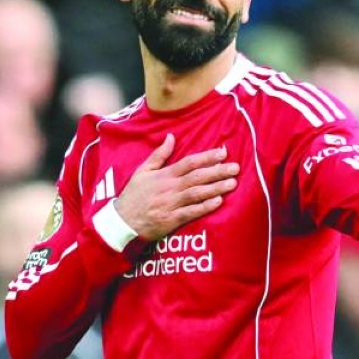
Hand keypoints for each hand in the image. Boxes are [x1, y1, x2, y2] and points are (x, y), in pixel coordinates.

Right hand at [113, 134, 238, 242]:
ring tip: (232, 183)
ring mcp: (171, 204)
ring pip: (197, 193)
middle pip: (197, 177)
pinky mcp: (171, 220)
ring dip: (215, 188)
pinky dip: (204, 207)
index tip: (223, 152)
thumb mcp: (142, 171)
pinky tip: (218, 202)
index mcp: (164, 175)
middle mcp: (169, 188)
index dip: (207, 157)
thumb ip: (159, 155)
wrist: (122, 222)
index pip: (189, 162)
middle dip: (217, 171)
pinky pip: (191, 212)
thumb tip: (171, 137)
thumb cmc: (134, 196)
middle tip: (235, 167)